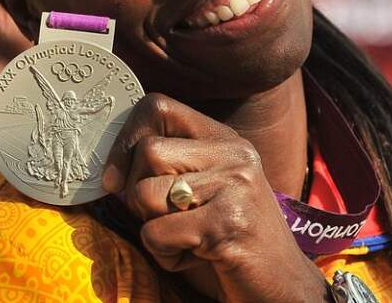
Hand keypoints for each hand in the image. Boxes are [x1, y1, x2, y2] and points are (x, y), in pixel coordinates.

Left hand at [103, 93, 327, 301]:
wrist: (282, 286)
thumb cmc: (229, 242)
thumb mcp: (205, 191)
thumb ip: (171, 167)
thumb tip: (108, 168)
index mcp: (227, 140)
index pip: (159, 106)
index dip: (125, 138)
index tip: (116, 177)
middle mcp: (235, 155)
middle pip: (147, 151)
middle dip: (137, 194)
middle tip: (167, 219)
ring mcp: (235, 187)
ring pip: (145, 194)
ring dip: (152, 229)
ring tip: (187, 240)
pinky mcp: (227, 224)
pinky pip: (155, 234)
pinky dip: (165, 256)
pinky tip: (198, 257)